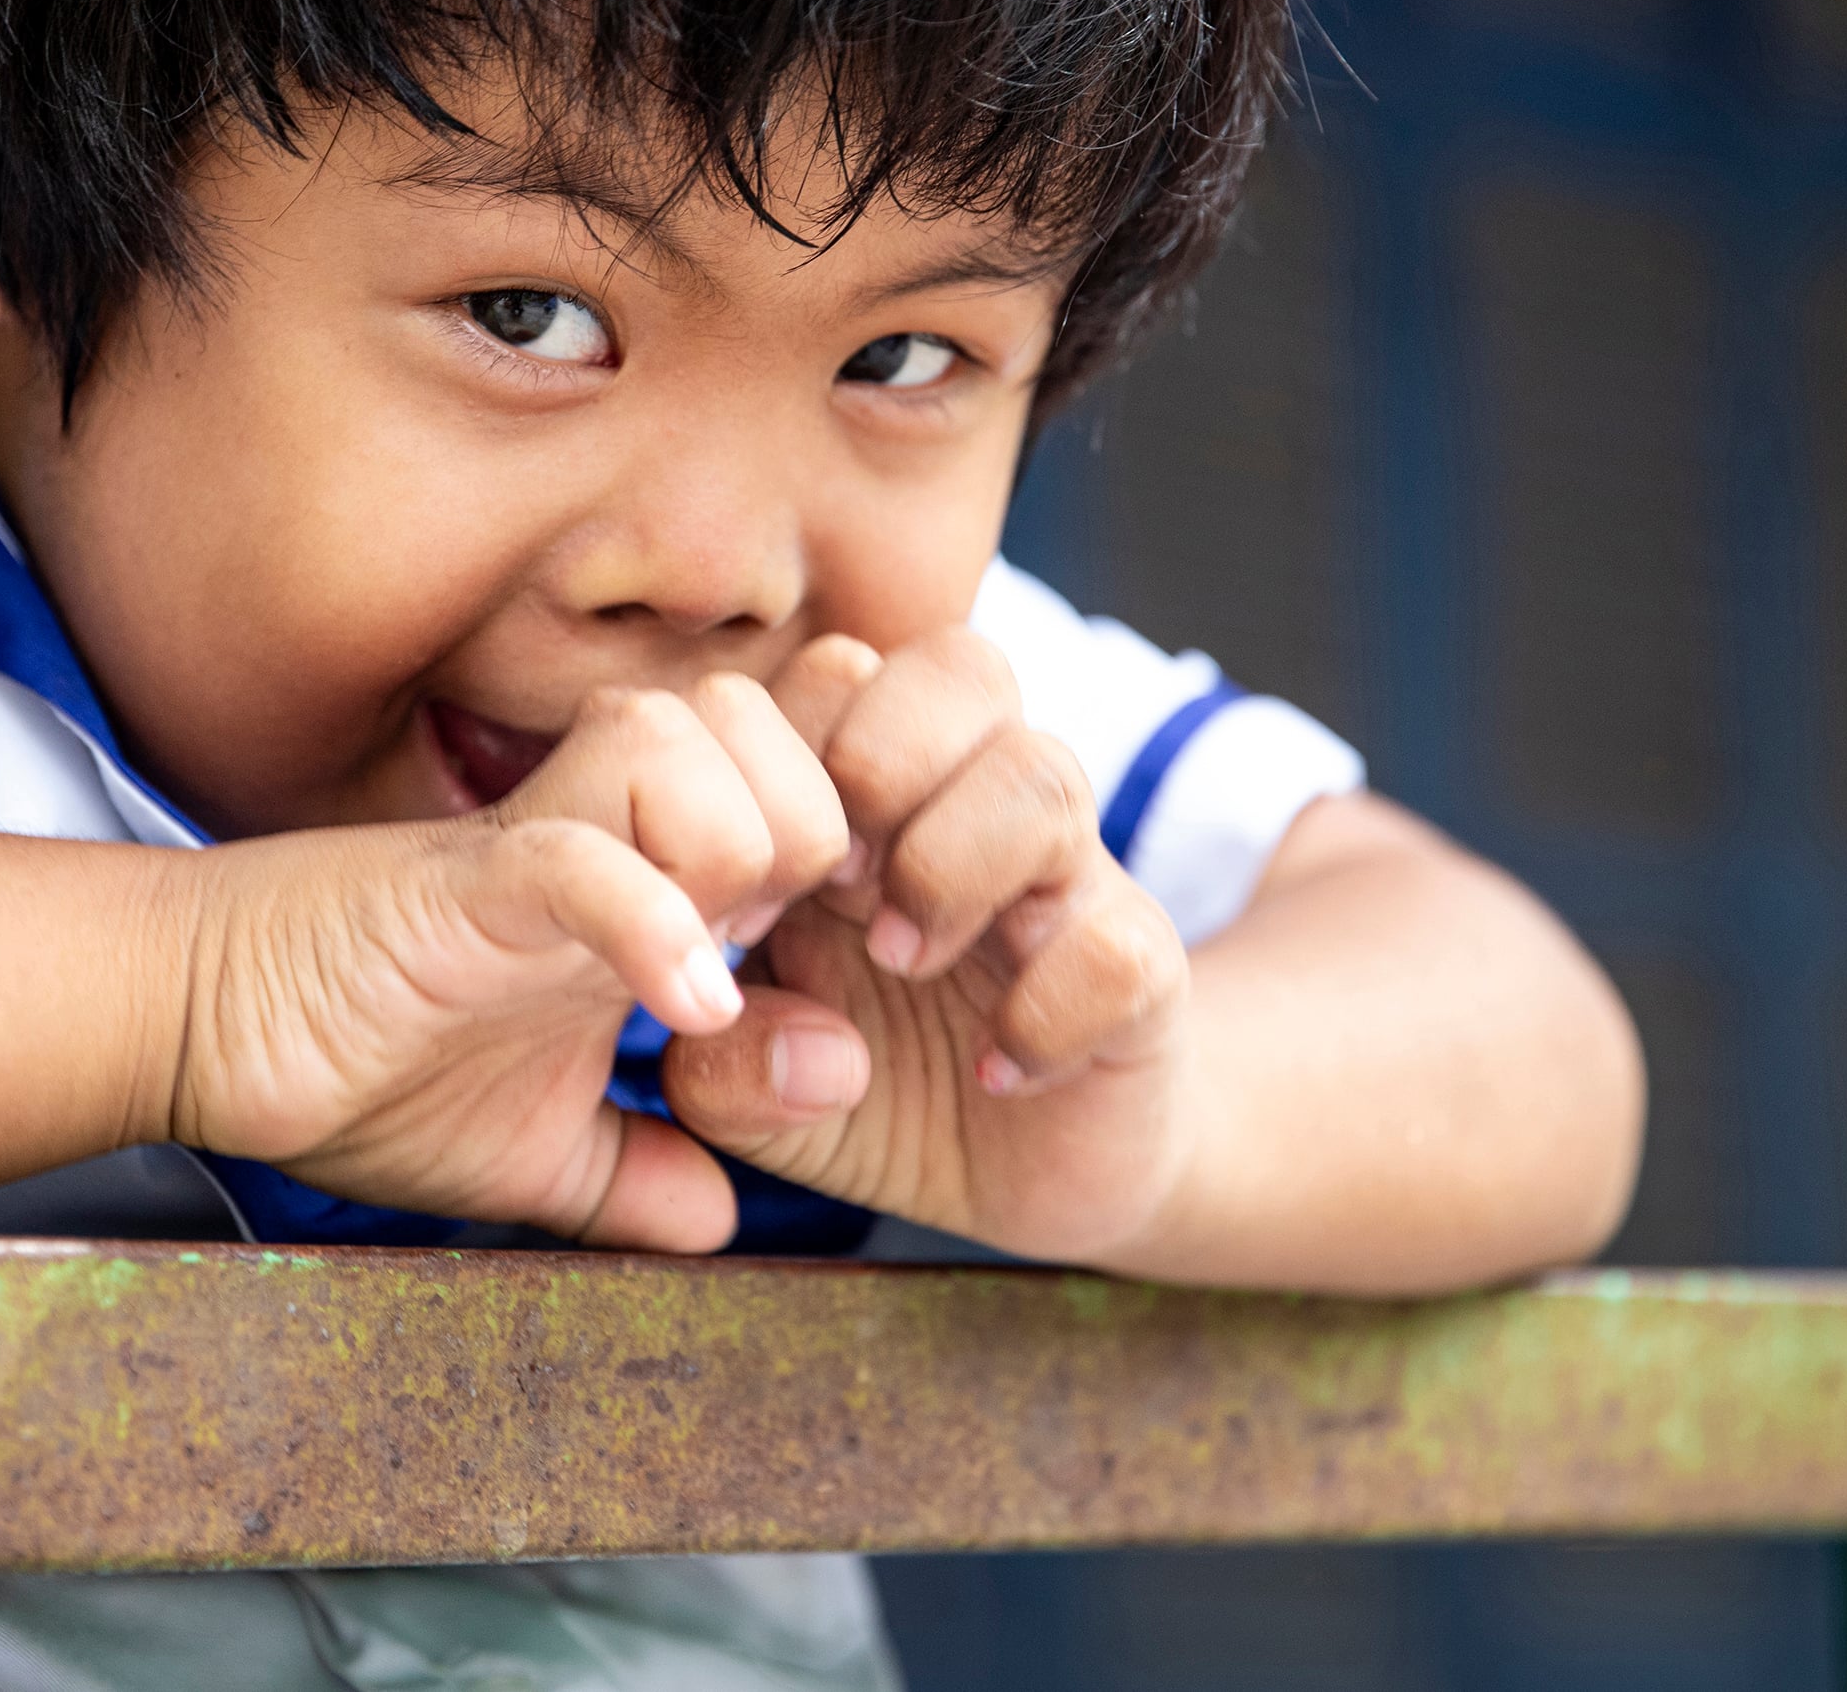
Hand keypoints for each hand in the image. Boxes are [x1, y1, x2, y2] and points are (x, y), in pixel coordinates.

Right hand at [161, 677, 846, 1251]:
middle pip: (786, 744)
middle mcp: (609, 837)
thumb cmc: (352, 1063)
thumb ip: (634, 1178)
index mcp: (643, 881)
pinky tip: (683, 1011)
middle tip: (807, 956)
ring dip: (741, 856)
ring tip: (730, 978)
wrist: (202, 1025)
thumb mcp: (528, 1154)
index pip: (804, 791)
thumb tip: (724, 1225)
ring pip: (697, 751)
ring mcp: (540, 847)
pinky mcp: (468, 881)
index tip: (867, 962)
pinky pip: (586, 856)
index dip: (863, 859)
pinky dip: (653, 926)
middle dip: (829, 842)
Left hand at [661, 631, 1201, 1265]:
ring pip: (1044, 771)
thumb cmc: (855, 1085)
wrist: (1013, 1180)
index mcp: (871, 794)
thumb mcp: (743, 1083)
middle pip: (962, 666)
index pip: (840, 670)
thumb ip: (707, 1054)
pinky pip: (1116, 944)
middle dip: (879, 756)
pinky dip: (1044, 1014)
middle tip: (831, 882)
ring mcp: (1069, 879)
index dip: (779, 755)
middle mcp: (976, 806)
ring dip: (950, 865)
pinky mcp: (1139, 972)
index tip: (738, 898)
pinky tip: (997, 1069)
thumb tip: (720, 1007)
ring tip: (901, 961)